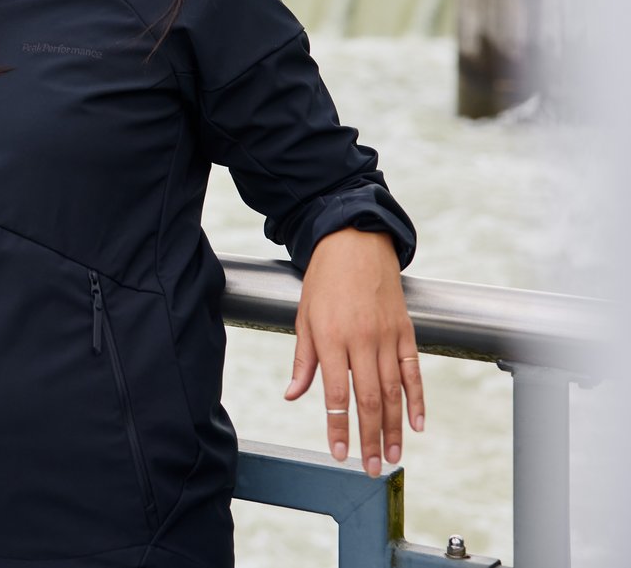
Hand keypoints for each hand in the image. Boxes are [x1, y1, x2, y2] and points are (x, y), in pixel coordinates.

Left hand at [285, 228, 424, 475]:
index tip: (339, 453)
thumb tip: (294, 395)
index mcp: (331, 338)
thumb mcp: (304, 318)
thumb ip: (303, 360)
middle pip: (368, 399)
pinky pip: (413, 372)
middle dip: (369, 437)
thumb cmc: (324, 282)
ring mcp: (387, 337)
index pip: (336, 394)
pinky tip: (417, 424)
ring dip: (393, 428)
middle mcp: (361, 340)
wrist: (355, 245)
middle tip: (370, 467)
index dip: (338, 427)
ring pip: (393, 392)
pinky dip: (417, 400)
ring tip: (392, 455)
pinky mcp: (406, 332)